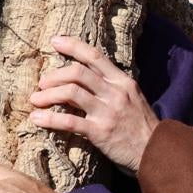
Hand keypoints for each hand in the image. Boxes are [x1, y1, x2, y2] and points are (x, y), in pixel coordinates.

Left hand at [28, 36, 160, 173]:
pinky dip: (50, 118)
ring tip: (36, 100)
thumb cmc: (140, 126)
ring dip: (48, 94)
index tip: (55, 41)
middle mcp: (115, 92)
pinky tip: (37, 119)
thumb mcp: (130, 99)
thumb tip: (77, 81)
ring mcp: (108, 112)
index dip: (73, 46)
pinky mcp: (100, 132)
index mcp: (123, 81)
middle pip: (78, 72)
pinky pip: (70, 121)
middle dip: (54, 75)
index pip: (95, 56)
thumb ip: (108, 87)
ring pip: (71, 93)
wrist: (157, 152)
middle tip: (42, 83)